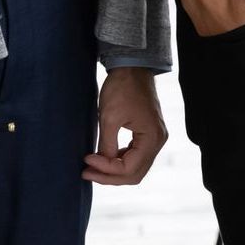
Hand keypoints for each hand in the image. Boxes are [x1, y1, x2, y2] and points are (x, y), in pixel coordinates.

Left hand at [84, 68, 168, 185]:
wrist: (132, 68)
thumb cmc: (122, 89)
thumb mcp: (109, 118)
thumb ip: (106, 145)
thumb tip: (99, 165)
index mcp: (152, 138)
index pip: (128, 168)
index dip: (105, 169)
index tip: (86, 159)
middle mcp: (158, 141)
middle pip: (135, 174)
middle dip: (109, 176)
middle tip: (86, 172)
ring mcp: (155, 137)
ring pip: (135, 168)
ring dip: (114, 171)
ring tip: (92, 167)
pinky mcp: (148, 133)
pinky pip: (135, 156)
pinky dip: (119, 161)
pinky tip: (103, 156)